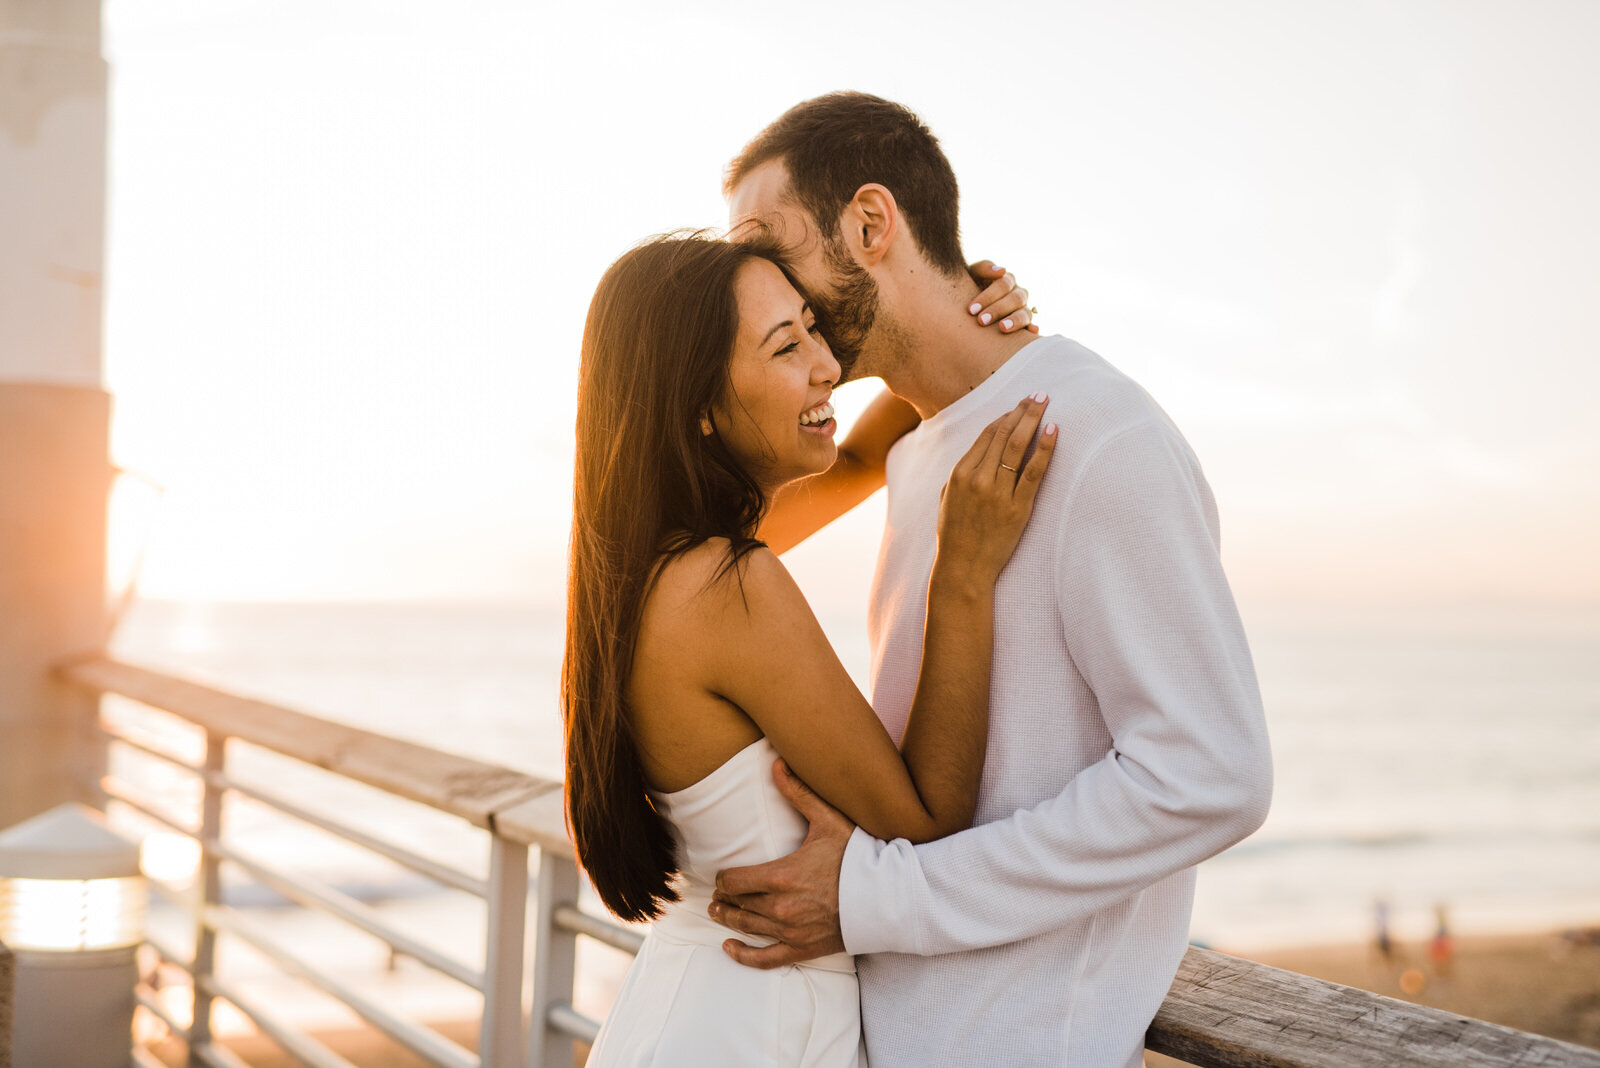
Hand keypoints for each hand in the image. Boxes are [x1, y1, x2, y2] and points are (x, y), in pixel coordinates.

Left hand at [709, 759, 851, 968]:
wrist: (888, 897)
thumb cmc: (859, 857)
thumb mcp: (829, 821)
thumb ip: (799, 794)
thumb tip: (777, 763)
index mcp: (781, 876)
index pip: (734, 880)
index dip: (724, 877)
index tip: (723, 875)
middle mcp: (781, 907)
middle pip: (737, 904)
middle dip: (724, 898)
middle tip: (716, 895)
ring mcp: (791, 931)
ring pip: (747, 927)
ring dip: (728, 919)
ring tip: (718, 912)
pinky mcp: (803, 948)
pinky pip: (764, 959)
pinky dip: (743, 955)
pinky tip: (729, 948)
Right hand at [935, 394, 1057, 581]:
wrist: (963, 568)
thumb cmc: (954, 534)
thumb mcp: (948, 498)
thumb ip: (961, 473)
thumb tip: (978, 452)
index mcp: (960, 473)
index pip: (986, 435)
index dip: (1004, 416)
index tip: (1018, 405)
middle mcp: (978, 478)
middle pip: (1003, 434)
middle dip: (1021, 410)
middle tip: (1038, 394)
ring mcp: (998, 493)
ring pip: (1017, 447)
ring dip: (1033, 420)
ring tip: (1045, 402)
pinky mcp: (1018, 508)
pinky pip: (1034, 472)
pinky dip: (1044, 449)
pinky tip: (1053, 430)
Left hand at [965, 260, 1038, 333]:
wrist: (965, 304)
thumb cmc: (969, 287)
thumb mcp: (972, 274)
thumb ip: (984, 268)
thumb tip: (1002, 271)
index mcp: (1007, 280)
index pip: (1003, 285)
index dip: (988, 296)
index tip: (972, 309)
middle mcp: (1018, 294)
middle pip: (1015, 299)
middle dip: (998, 309)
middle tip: (981, 320)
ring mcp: (1023, 310)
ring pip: (1026, 313)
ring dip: (1015, 320)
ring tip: (1003, 328)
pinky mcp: (1024, 325)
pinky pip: (1030, 327)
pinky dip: (1032, 329)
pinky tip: (1032, 332)